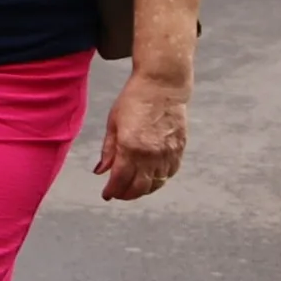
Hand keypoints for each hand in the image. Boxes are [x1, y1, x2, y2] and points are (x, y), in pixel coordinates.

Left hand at [94, 70, 187, 200]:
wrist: (162, 86)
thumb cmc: (133, 100)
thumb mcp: (113, 123)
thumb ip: (108, 150)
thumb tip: (100, 171)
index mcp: (131, 147)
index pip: (121, 180)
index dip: (112, 191)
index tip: (106, 194)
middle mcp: (151, 154)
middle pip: (139, 187)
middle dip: (126, 194)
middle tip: (118, 194)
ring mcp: (168, 153)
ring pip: (156, 184)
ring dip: (143, 190)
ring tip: (132, 188)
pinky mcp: (179, 150)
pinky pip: (169, 174)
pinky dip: (158, 180)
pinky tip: (150, 179)